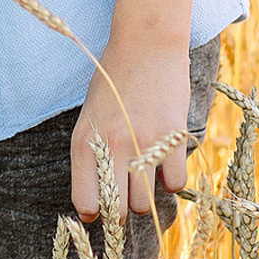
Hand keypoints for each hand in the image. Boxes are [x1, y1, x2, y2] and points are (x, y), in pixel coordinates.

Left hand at [69, 37, 190, 220]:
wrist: (145, 45)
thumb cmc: (113, 83)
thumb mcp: (89, 118)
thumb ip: (92, 156)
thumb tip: (96, 202)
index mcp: (84, 143)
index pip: (85, 202)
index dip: (94, 213)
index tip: (100, 210)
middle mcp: (111, 147)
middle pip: (116, 210)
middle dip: (120, 213)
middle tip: (125, 199)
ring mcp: (143, 144)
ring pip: (144, 203)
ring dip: (145, 197)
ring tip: (145, 178)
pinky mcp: (173, 138)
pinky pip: (174, 184)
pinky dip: (171, 181)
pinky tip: (166, 165)